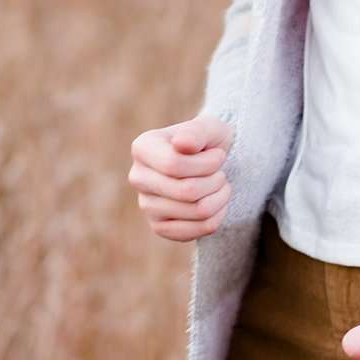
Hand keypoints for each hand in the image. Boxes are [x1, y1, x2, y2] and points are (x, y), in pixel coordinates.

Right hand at [129, 113, 234, 241]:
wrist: (211, 164)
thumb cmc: (207, 143)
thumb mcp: (208, 128)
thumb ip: (196, 132)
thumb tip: (181, 143)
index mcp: (142, 148)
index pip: (174, 165)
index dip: (208, 163)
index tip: (219, 155)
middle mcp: (138, 177)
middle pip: (187, 191)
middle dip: (216, 181)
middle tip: (221, 173)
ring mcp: (146, 205)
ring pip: (197, 211)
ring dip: (220, 197)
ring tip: (220, 185)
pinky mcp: (159, 227)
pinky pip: (197, 231)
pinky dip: (217, 217)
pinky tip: (216, 203)